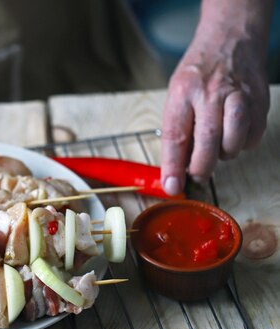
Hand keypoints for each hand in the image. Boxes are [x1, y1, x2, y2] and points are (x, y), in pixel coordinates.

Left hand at [160, 27, 269, 195]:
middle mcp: (211, 93)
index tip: (172, 187)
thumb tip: (176, 167)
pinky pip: (252, 137)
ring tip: (216, 146)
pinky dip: (242, 143)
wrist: (231, 39)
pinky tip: (233, 133)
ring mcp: (238, 97)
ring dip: (223, 154)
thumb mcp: (177, 93)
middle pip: (207, 142)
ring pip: (233, 142)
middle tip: (197, 175)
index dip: (173, 167)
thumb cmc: (199, 72)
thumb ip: (177, 127)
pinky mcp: (259, 102)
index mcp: (183, 91)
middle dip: (200, 168)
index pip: (175, 136)